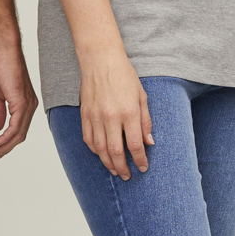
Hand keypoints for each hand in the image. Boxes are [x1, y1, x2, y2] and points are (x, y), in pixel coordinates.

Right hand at [0, 40, 37, 158]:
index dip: (7, 142)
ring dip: (3, 146)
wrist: (4, 51)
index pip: (19, 129)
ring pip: (18, 134)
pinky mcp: (22, 103)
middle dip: (5, 148)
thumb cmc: (1, 67)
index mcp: (25, 104)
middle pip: (20, 135)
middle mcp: (30, 106)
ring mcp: (27, 105)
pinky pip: (15, 127)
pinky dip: (4, 138)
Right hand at [79, 48, 153, 178]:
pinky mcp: (85, 114)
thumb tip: (149, 142)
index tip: (143, 167)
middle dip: (122, 167)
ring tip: (114, 170)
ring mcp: (95, 116)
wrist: (100, 60)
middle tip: (126, 176)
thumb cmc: (124, 75)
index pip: (135, 145)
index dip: (139, 160)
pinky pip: (88, 139)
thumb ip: (145, 121)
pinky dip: (95, 150)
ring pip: (100, 149)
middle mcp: (111, 117)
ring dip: (107, 163)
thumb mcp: (142, 96)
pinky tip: (101, 154)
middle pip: (116, 152)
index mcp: (129, 112)